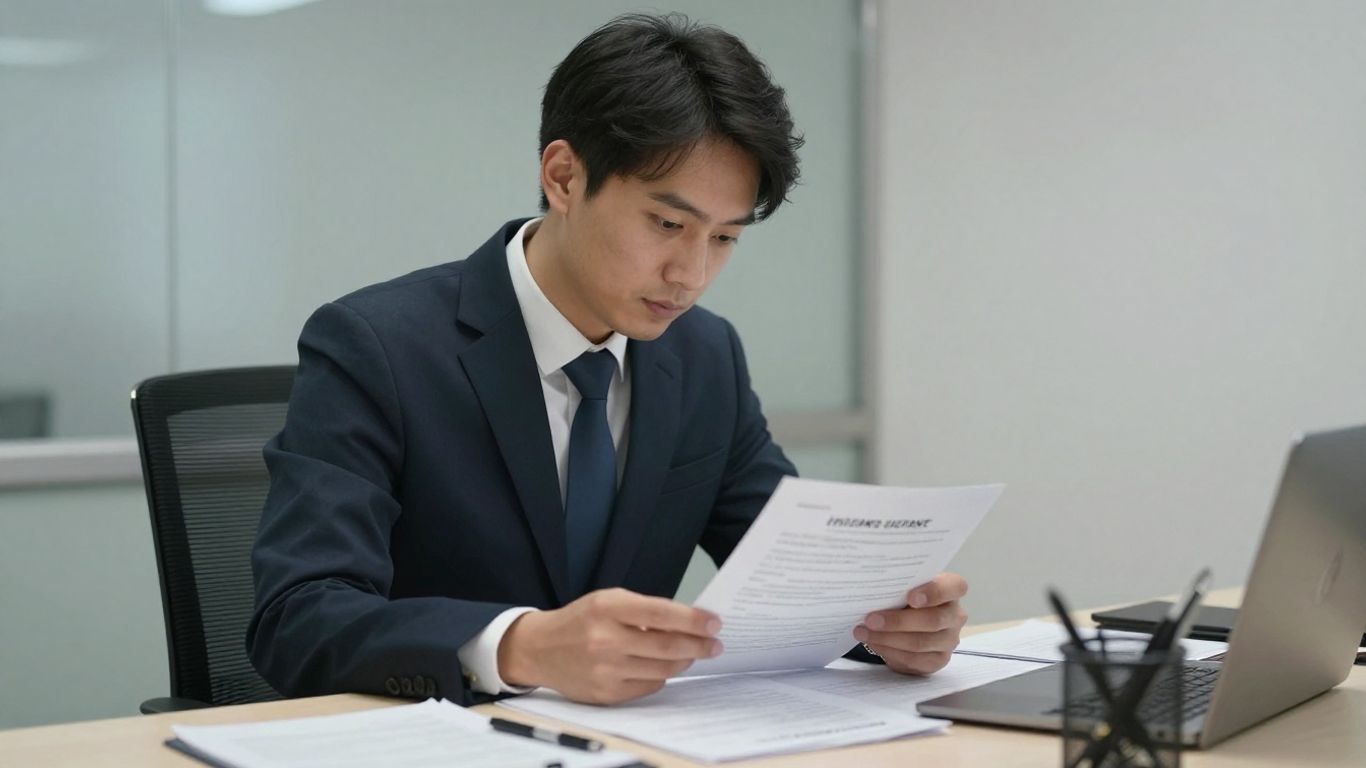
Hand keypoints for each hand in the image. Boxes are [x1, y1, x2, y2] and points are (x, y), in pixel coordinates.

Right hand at [497, 587, 722, 703]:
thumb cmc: (581, 621)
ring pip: (662, 670)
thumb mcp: (608, 602)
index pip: (660, 614)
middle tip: (715, 644)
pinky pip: (648, 687)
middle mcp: (605, 639)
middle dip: (698, 645)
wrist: (540, 649)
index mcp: (608, 608)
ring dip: (684, 661)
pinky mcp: (605, 693)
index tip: (715, 623)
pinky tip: (663, 667)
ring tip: (693, 653)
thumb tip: (689, 622)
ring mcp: (605, 670)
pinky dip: (662, 676)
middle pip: (666, 646)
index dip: (692, 619)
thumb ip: (644, 610)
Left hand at [852, 572, 967, 675]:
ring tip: (863, 632)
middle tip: (870, 619)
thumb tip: (872, 589)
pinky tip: (874, 643)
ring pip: (920, 643)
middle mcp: (955, 615)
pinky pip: (913, 659)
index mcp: (952, 589)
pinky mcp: (938, 660)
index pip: (954, 587)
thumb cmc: (906, 596)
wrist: (909, 622)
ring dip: (887, 638)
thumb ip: (899, 585)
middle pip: (933, 620)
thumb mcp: (905, 586)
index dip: (934, 592)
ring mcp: (949, 640)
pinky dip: (890, 651)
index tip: (910, 597)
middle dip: (898, 621)